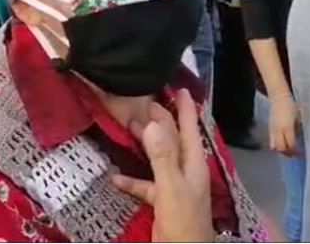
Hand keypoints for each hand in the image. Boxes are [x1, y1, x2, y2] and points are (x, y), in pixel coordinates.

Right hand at [112, 89, 215, 241]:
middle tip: (147, 103)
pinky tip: (116, 177)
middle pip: (174, 140)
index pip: (190, 129)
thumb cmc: (183, 221)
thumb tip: (152, 124)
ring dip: (146, 144)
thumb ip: (162, 157)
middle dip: (162, 121)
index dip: (185, 108)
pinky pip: (147, 185)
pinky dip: (133, 179)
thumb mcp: (171, 187)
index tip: (179, 88)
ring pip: (160, 159)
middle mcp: (187, 172)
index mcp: (193, 164)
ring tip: (130, 128)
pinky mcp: (164, 202)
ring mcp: (175, 187)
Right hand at [268, 95, 298, 155]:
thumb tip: (298, 141)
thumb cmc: (292, 108)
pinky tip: (282, 143)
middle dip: (287, 153)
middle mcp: (279, 130)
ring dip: (281, 150)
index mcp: (288, 127)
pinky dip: (276, 145)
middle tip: (293, 154)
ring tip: (287, 150)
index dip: (294, 151)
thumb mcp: (298, 119)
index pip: (290, 144)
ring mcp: (273, 130)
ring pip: (274, 146)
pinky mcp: (269, 129)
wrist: (279, 99)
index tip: (299, 153)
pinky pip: (271, 141)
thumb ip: (297, 131)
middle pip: (281, 147)